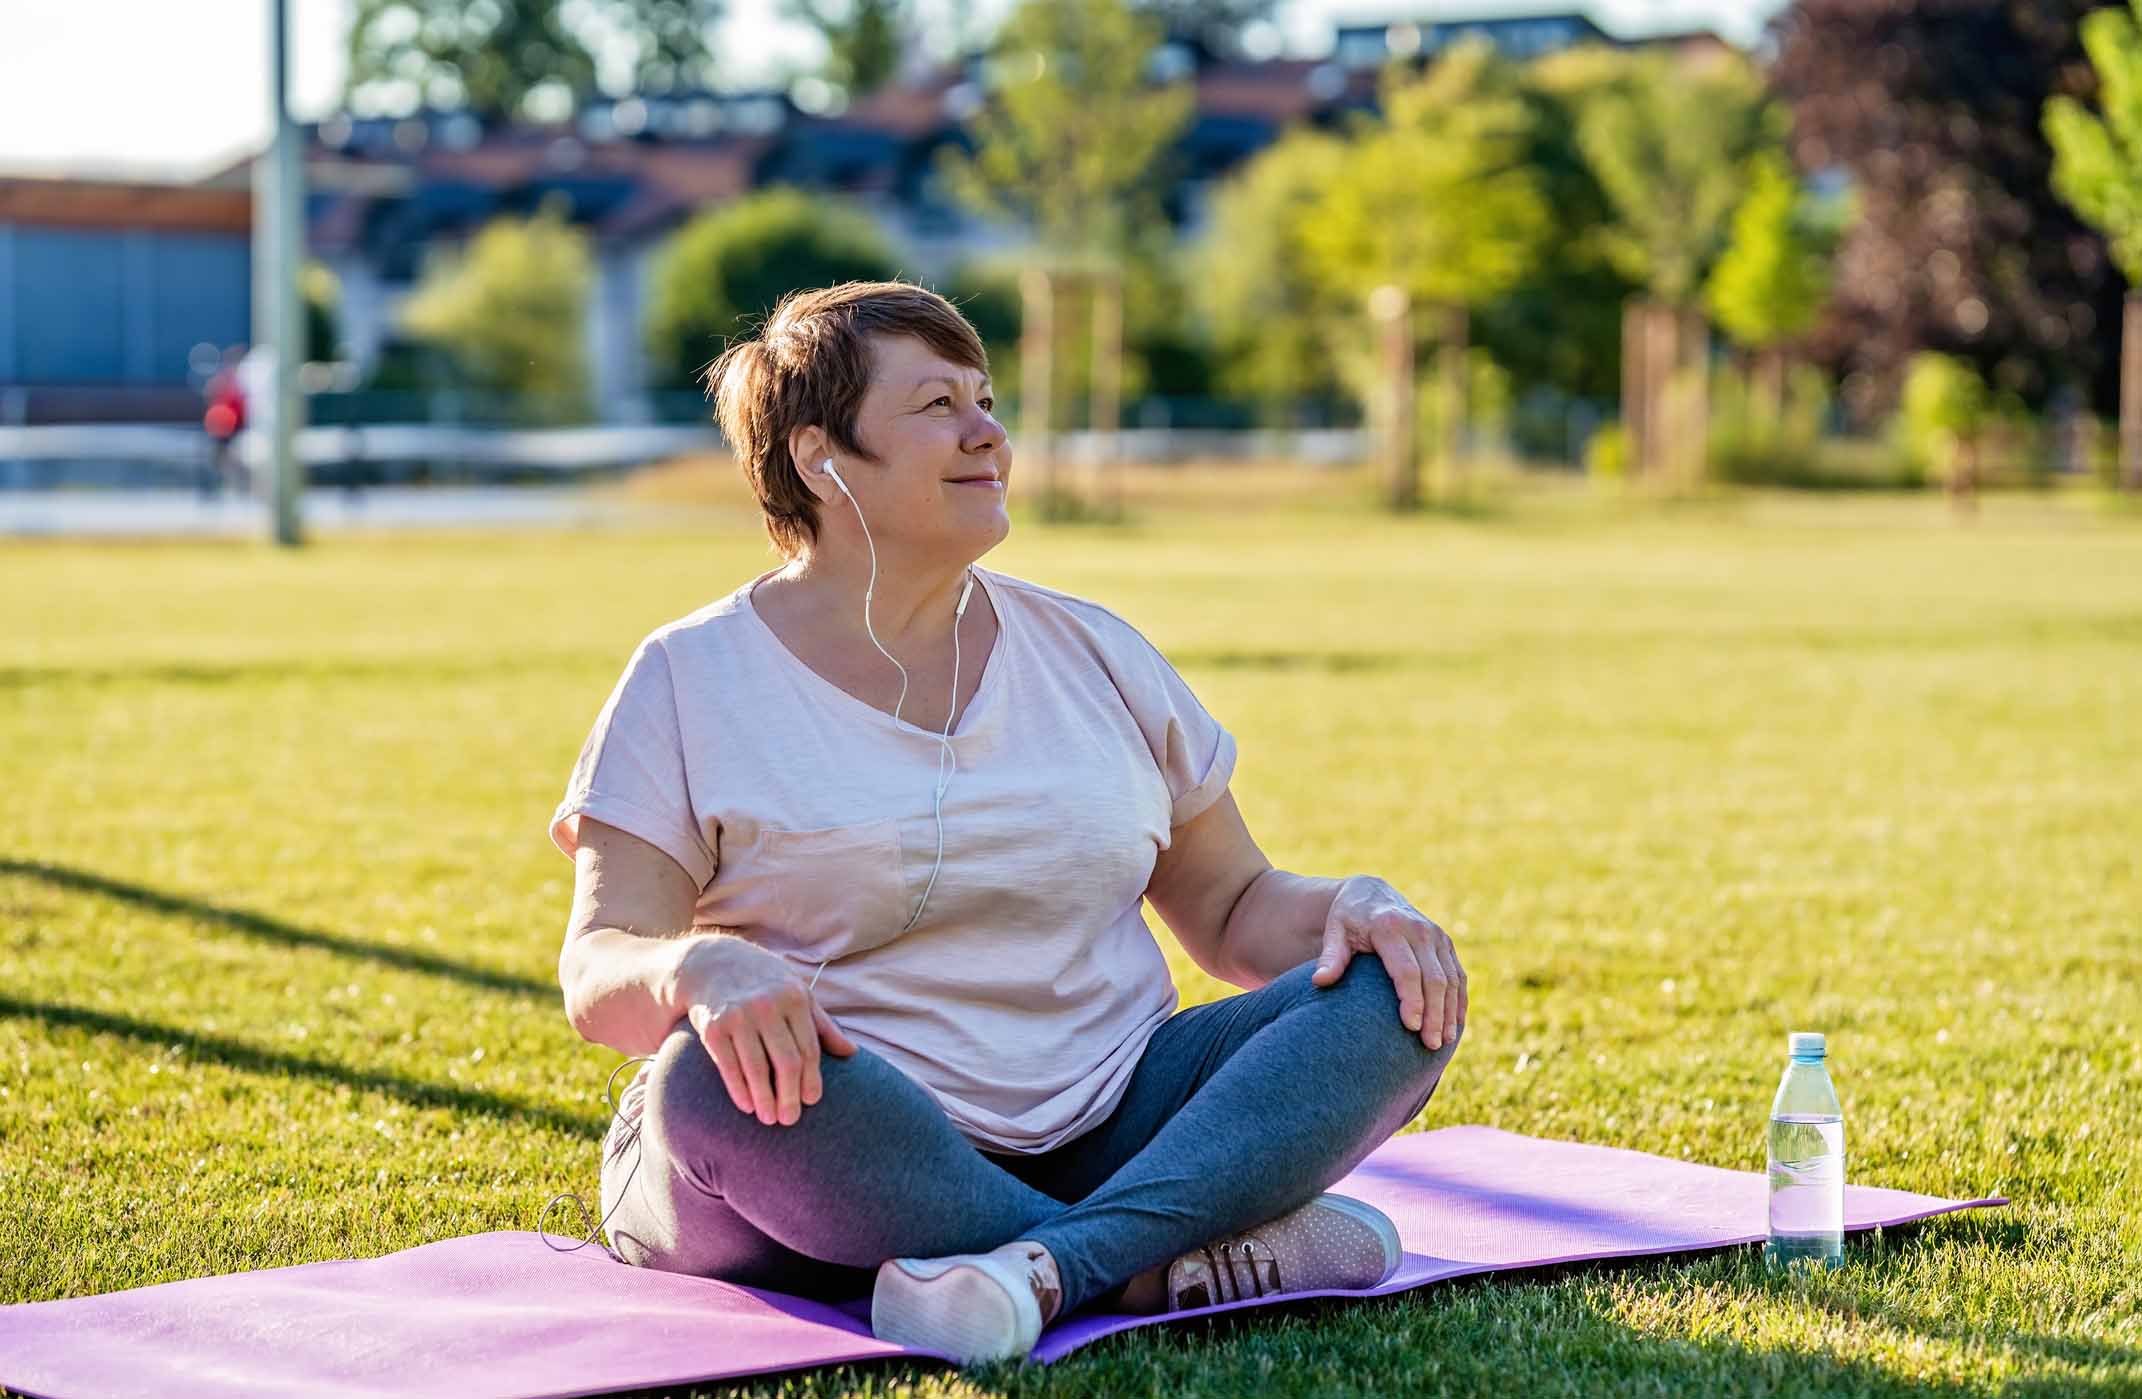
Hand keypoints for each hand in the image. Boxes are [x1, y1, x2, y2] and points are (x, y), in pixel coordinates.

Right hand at [684, 937, 856, 1126]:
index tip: (811, 1101)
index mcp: (794, 998)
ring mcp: (739, 1016)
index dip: (812, 1078)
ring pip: (757, 1068)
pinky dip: (739, 1090)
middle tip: (790, 1120)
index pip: (809, 1048)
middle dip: (790, 1095)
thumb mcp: (797, 994)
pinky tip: (747, 1106)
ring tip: (769, 1119)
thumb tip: (852, 1053)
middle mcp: (767, 1005)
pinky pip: (729, 1066)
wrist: (712, 963)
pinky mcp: (713, 1028)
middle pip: (786, 1061)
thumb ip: (822, 1025)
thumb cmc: (764, 984)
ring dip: (765, 1099)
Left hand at [1309, 876, 1466, 1050]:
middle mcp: (1419, 930)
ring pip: (1451, 978)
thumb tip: (1320, 981)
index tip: (1410, 1027)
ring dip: (1449, 1011)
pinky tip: (1456, 1023)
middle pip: (1434, 978)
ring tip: (1444, 1041)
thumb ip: (1331, 957)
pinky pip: (1458, 974)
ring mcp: (1436, 936)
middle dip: (1434, 1014)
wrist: (1371, 893)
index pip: (1407, 970)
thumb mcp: (1335, 931)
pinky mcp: (1445, 942)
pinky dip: (1459, 999)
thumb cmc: (1348, 918)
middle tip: (1430, 1044)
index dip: (1411, 1000)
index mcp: (1390, 927)